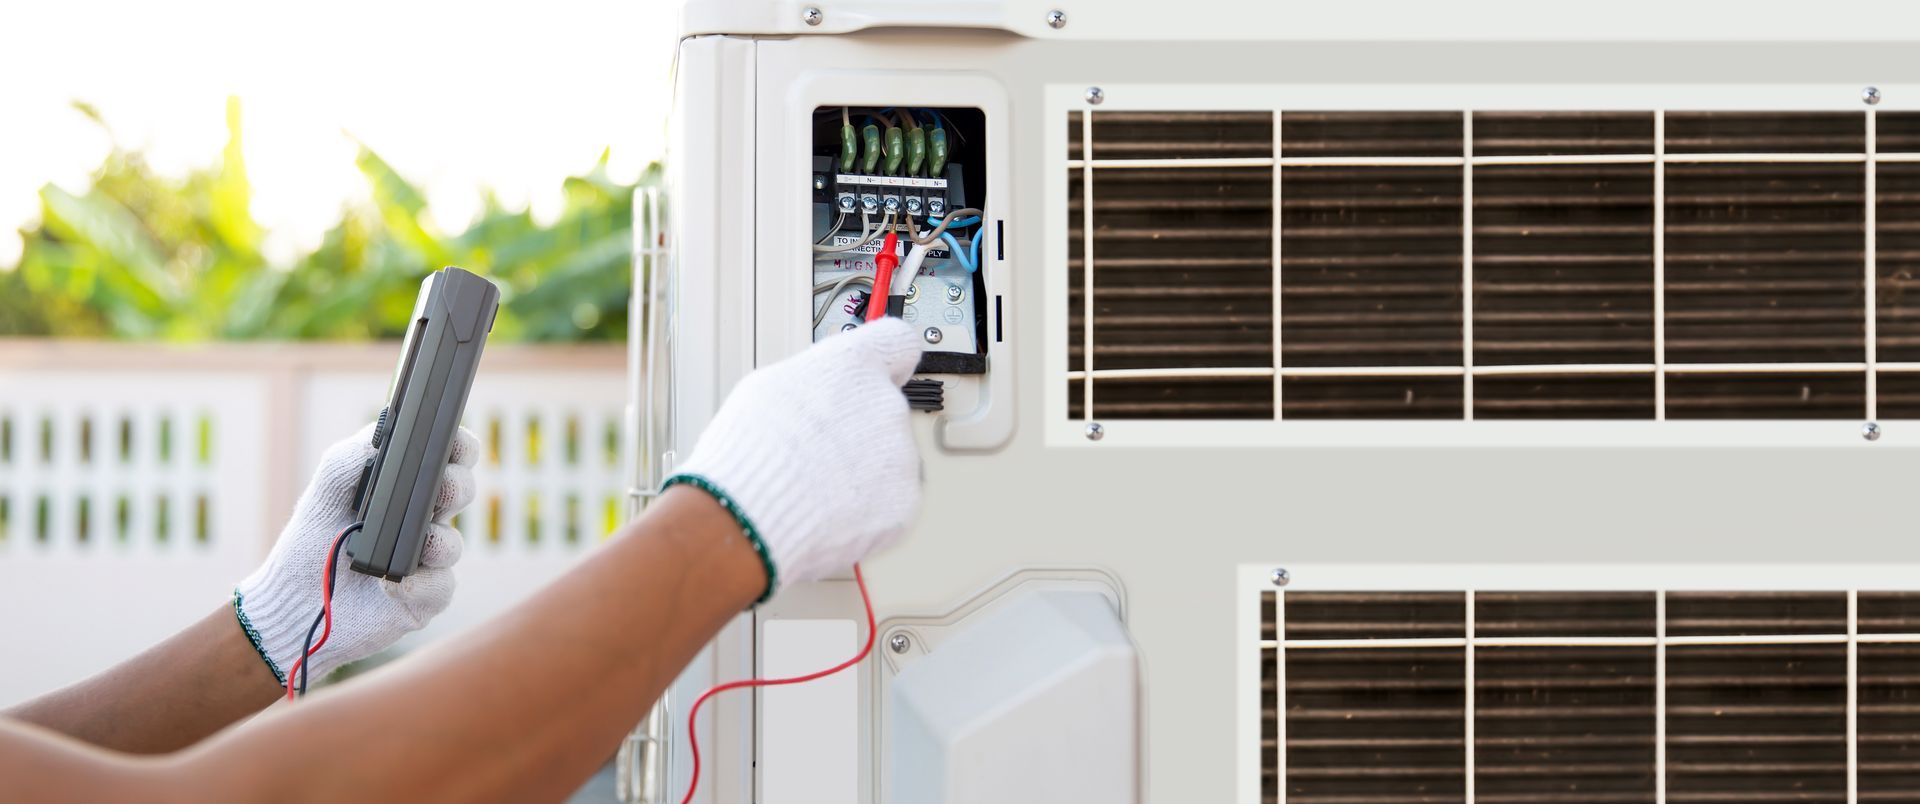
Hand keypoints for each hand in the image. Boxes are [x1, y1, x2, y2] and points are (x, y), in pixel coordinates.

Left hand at [232, 424, 479, 683]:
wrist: (293, 600)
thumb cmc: (312, 540)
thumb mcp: (324, 492)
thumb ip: (348, 459)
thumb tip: (378, 438)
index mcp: (405, 486)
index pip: (447, 456)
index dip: (459, 445)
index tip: (451, 438)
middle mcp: (423, 518)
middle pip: (461, 492)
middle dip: (457, 485)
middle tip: (441, 487)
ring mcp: (427, 559)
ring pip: (453, 543)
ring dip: (440, 541)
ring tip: (419, 545)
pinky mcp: (423, 597)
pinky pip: (440, 587)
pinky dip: (421, 584)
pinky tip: (394, 584)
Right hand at [666, 317, 924, 601]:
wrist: (751, 517)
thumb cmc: (750, 454)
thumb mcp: (769, 387)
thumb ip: (816, 381)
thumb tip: (824, 387)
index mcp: (855, 366)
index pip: (897, 342)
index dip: (886, 360)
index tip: (885, 368)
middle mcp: (887, 404)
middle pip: (883, 411)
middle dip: (857, 430)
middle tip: (817, 451)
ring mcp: (901, 456)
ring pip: (887, 460)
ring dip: (861, 472)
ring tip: (815, 487)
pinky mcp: (903, 503)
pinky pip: (889, 502)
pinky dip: (865, 510)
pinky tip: (829, 511)